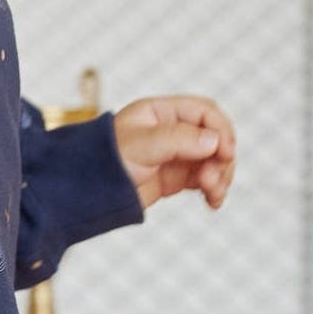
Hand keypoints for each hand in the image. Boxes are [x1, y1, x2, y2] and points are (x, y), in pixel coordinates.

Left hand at [113, 94, 236, 210]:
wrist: (87, 194)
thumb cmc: (105, 161)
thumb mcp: (142, 145)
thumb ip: (179, 139)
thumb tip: (215, 141)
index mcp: (161, 112)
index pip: (204, 111)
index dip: (220, 130)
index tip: (225, 153)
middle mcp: (172, 131)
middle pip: (214, 137)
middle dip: (221, 158)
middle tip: (213, 180)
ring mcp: (176, 155)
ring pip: (214, 160)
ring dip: (220, 176)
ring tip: (213, 195)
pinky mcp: (175, 178)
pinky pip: (205, 179)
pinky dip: (214, 189)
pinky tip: (213, 201)